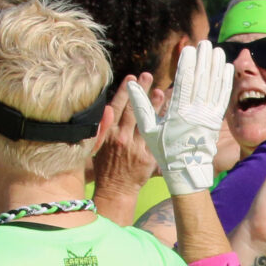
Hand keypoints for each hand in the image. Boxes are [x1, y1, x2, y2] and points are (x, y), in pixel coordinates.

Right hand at [95, 75, 159, 213]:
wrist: (115, 189)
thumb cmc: (106, 166)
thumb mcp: (96, 145)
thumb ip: (102, 127)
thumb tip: (108, 107)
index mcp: (107, 133)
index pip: (116, 106)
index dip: (124, 90)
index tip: (131, 78)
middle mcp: (121, 137)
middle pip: (133, 109)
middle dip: (141, 91)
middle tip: (148, 75)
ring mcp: (135, 147)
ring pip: (147, 122)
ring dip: (154, 105)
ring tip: (161, 91)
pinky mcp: (148, 157)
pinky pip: (158, 138)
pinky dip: (163, 126)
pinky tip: (170, 116)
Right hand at [133, 42, 230, 195]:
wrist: (186, 170)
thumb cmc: (165, 151)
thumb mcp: (148, 131)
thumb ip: (141, 107)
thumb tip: (131, 85)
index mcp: (178, 113)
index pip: (184, 83)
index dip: (187, 64)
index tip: (189, 49)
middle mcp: (195, 113)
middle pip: (201, 81)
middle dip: (204, 60)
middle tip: (205, 43)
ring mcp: (208, 117)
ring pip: (214, 87)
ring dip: (216, 67)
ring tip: (217, 50)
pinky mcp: (216, 120)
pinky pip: (222, 98)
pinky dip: (225, 82)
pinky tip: (226, 69)